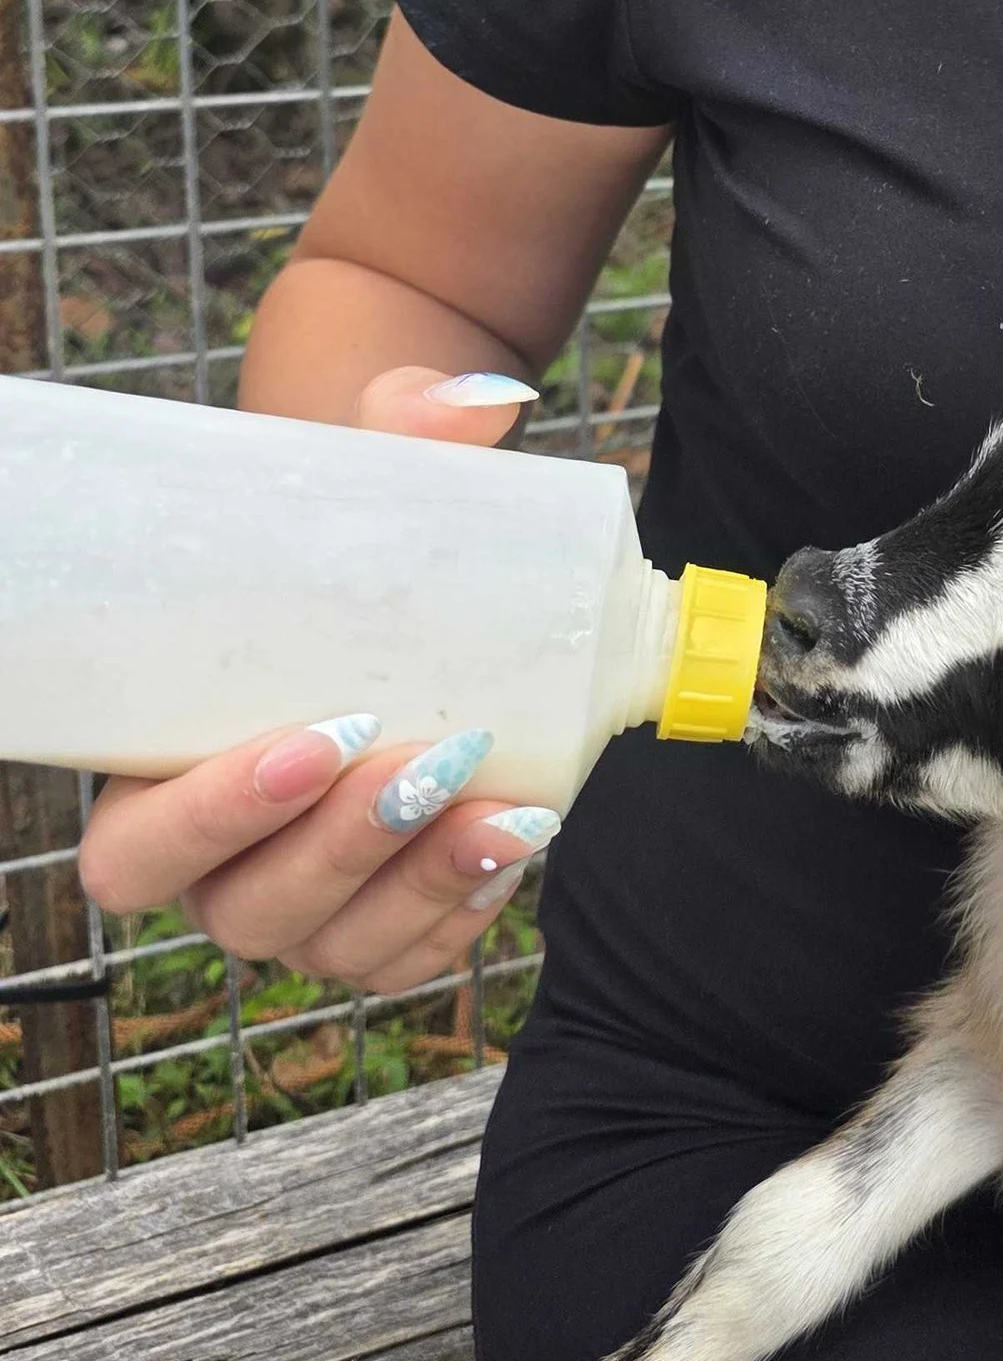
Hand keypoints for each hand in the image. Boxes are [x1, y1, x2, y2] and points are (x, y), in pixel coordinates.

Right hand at [78, 365, 557, 995]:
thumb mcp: (355, 485)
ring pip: (333, 947)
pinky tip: (513, 843)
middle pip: (244, 911)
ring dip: (419, 888)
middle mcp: (213, 863)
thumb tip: (476, 402)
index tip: (319, 735)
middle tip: (431, 757)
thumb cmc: (335, 545)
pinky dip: (459, 915)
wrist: (392, 588)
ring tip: (507, 812)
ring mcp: (296, 902)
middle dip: (343, 848)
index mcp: (151, 777)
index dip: (211, 817)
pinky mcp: (375, 920)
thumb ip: (406, 429)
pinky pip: (405, 959)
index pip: (132, 855)